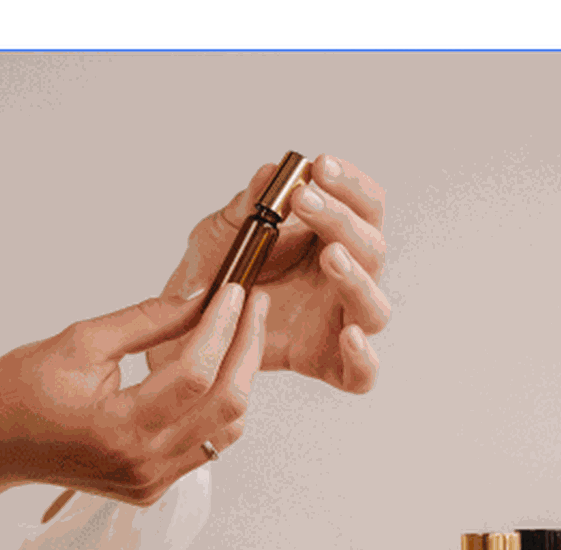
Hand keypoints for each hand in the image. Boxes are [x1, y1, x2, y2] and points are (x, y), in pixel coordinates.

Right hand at [0, 284, 267, 520]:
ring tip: (238, 333)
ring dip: (238, 379)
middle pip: (225, 405)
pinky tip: (215, 370)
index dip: (221, 327)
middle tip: (252, 305)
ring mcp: (150, 482)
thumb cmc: (18, 391)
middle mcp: (142, 464)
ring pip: (225, 429)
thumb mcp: (79, 341)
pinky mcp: (152, 487)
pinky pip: (205, 445)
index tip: (234, 290)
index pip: (194, 374)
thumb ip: (146, 320)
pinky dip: (217, 406)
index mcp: (118, 428)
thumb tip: (200, 297)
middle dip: (245, 348)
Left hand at [148, 155, 389, 393]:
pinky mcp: (328, 364)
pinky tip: (348, 336)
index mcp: (332, 240)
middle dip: (342, 219)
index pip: (366, 207)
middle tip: (303, 199)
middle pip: (374, 250)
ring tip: (329, 255)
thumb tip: (271, 172)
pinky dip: (364, 358)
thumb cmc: (214, 274)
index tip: (321, 165)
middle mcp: (345, 281)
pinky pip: (362, 374)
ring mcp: (339, 323)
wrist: (185, 328)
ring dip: (357, 278)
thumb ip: (247, 204)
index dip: (352, 185)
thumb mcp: (221, 232)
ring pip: (375, 307)